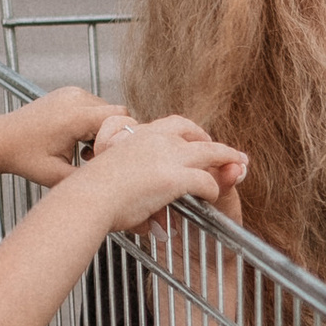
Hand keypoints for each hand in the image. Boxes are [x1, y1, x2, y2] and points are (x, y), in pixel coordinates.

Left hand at [0, 86, 122, 185]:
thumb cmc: (25, 158)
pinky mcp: (70, 93)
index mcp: (75, 116)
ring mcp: (73, 93)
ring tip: (84, 150)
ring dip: (102, 130)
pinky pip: (95, 106)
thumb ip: (89, 176)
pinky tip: (79, 140)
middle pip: (116, 114)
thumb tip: (115, 178)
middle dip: (112, 136)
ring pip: (107, 110)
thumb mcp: (57, 176)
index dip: (120, 139)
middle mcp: (76, 98)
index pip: (120, 118)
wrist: (2, 139)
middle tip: (95, 157)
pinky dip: (93, 123)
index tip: (105, 157)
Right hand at [78, 111, 248, 234]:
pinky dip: (213, 188)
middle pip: (192, 131)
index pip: (169, 125)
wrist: (88, 200)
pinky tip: (214, 195)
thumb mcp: (109, 175)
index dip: (187, 134)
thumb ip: (127, 180)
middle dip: (211, 140)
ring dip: (226, 158)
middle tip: (226, 150)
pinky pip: (205, 180)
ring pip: (209, 151)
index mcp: (136, 134)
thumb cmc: (90, 194)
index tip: (195, 142)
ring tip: (238, 165)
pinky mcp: (174, 177)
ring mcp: (166, 155)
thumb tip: (135, 200)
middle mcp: (154, 138)